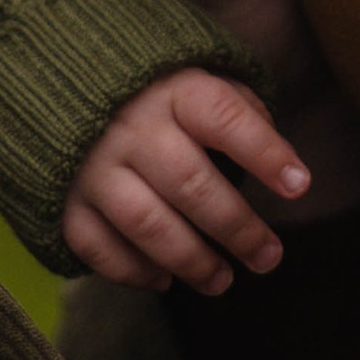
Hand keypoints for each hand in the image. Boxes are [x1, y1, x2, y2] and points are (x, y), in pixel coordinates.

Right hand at [59, 66, 310, 293]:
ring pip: (146, 223)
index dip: (264, 153)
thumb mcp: (197, 78)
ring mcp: (91, 165)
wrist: (60, 83)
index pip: (224, 118)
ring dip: (191, 260)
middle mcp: (130, 126)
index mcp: (172, 90)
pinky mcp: (63, 199)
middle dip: (236, 228)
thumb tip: (282, 164)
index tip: (300, 186)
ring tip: (222, 281)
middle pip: (190, 184)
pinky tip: (164, 279)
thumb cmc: (153, 91)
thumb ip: (239, 112)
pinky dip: (132, 271)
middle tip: (269, 257)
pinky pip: (97, 246)